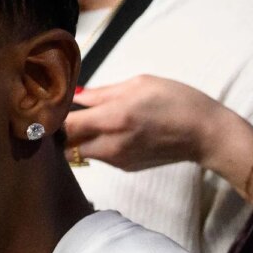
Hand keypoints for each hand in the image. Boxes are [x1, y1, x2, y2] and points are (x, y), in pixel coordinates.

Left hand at [66, 75, 252, 207]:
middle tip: (61, 115)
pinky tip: (110, 131)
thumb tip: (76, 95)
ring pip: (80, 153)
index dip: (51, 117)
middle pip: (65, 145)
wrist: (205, 133)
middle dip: (59, 132)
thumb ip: (102, 92)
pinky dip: (95, 145)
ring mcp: (117, 159)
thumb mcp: (139, 84)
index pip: (64, 125)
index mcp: (113, 119)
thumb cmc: (177, 101)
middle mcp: (110, 144)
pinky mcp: (124, 167)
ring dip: (77, 139)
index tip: (47, 107)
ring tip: (87, 121)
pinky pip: (99, 156)